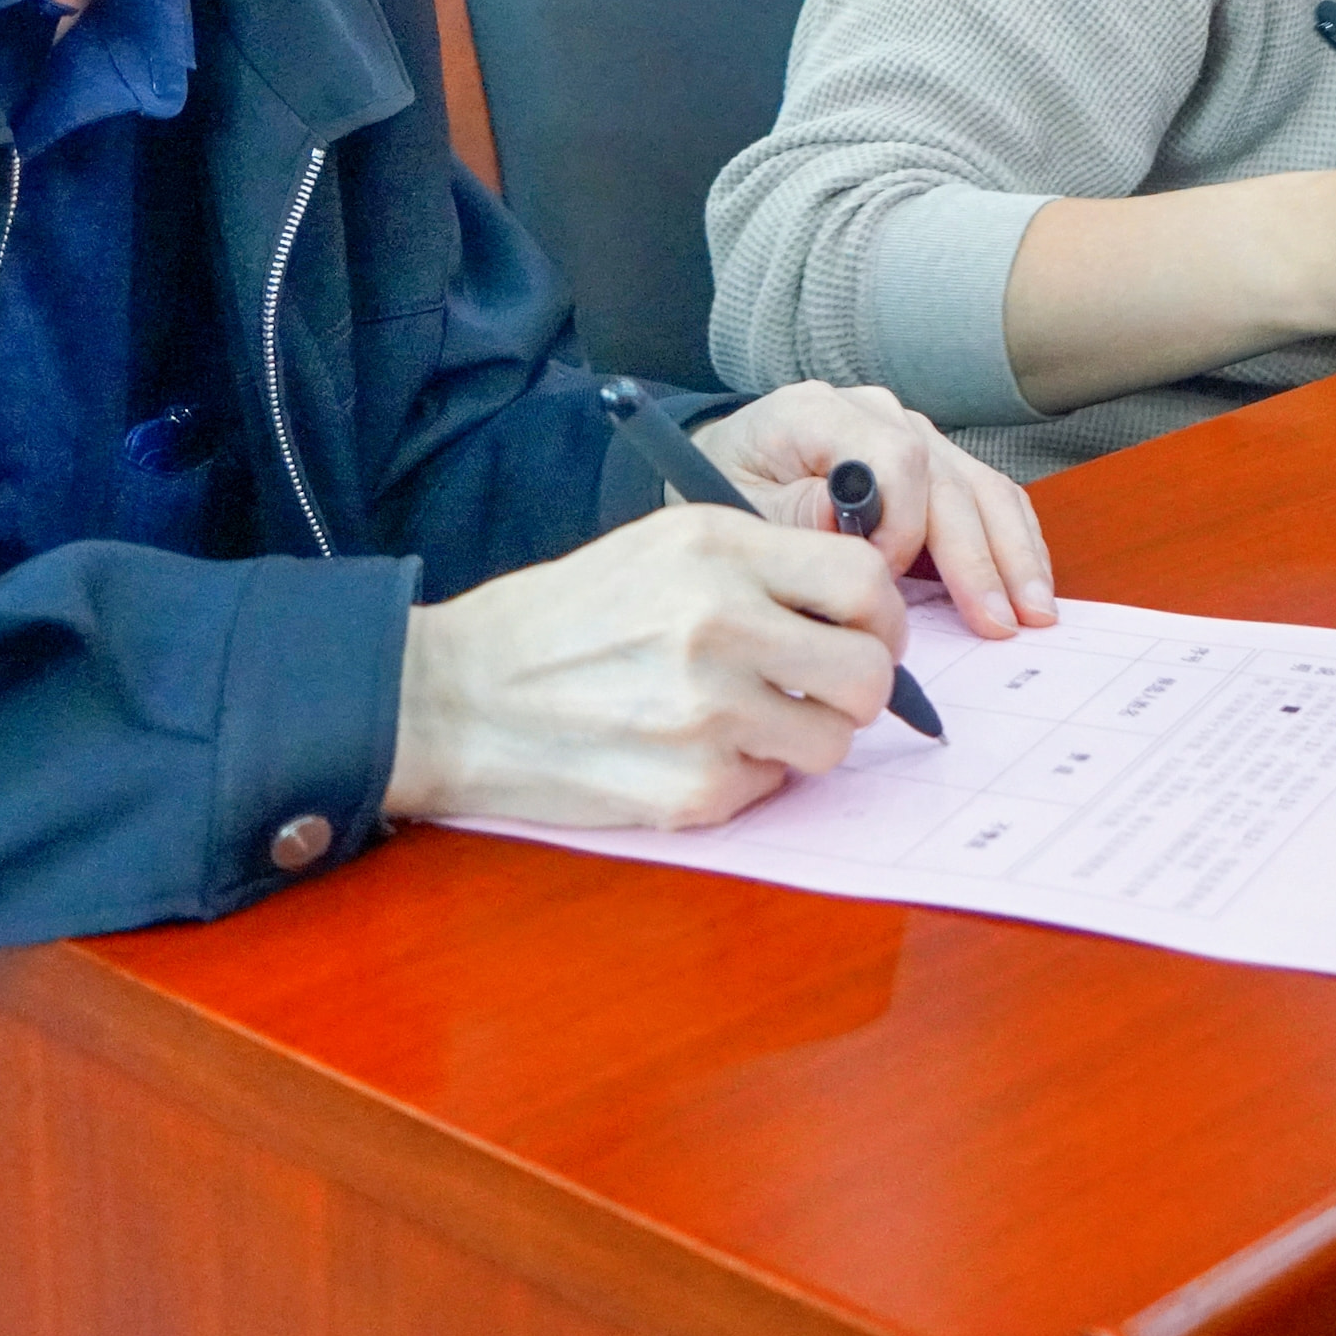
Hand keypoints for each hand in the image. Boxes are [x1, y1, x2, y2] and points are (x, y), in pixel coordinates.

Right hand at [385, 504, 901, 830]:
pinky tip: (690, 751)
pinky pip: (772, 786)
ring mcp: (707, 712)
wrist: (456, 696)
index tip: (862, 630)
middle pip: (868, 671)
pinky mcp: (692, 788)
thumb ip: (758, 565)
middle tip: (822, 687)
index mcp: (714, 547)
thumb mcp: (658, 547)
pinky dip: (746, 775)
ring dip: (805, 737)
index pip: (865, 577)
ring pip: (832, 741)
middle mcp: (719, 622)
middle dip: (858, 688)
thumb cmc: (560, 620)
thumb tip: (859, 606)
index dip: (879, 613)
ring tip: (746, 720)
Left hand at [690, 381, 1054, 637]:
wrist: (721, 470)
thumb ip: (790, 514)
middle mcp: (877, 413)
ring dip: (1013, 554)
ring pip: (982, 487)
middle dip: (978, 555)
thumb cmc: (723, 492)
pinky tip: (1029, 589)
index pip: (894, 456)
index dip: (903, 523)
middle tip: (999, 622)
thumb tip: (852, 518)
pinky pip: (987, 498)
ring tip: (1034, 615)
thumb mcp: (732, 507)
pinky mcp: (932, 465)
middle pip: (950, 476)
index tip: (884, 581)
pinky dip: (1013, 544)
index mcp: (819, 412)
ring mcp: (912, 434)